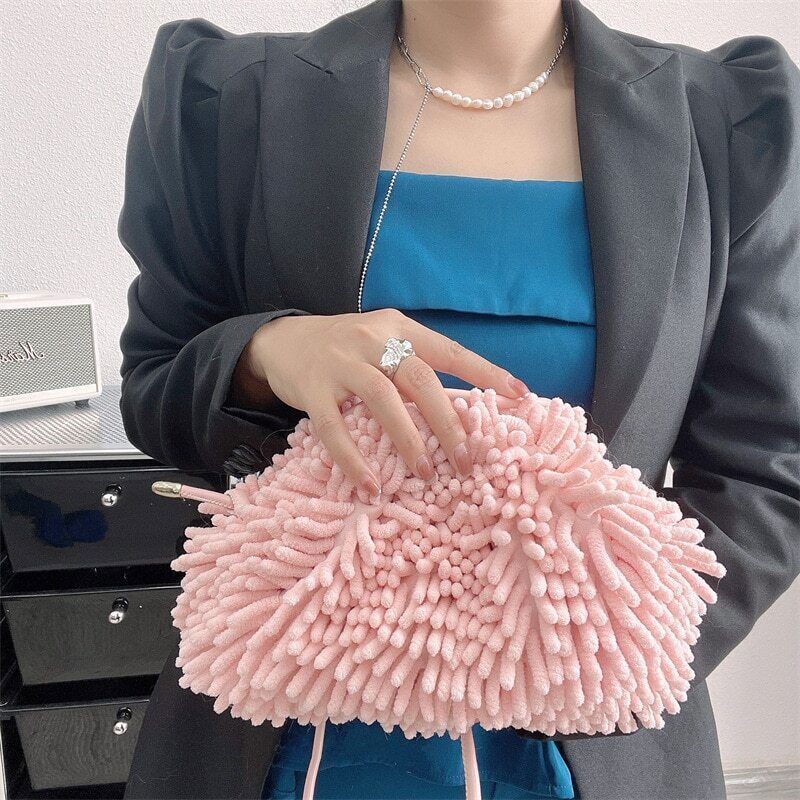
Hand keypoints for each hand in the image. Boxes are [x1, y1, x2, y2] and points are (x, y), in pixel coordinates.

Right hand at [238, 308, 529, 496]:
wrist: (282, 338)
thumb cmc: (346, 349)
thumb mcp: (383, 342)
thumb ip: (414, 365)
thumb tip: (463, 410)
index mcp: (399, 327)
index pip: (449, 350)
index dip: (485, 372)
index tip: (520, 395)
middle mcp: (373, 339)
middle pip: (420, 378)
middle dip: (448, 421)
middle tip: (467, 460)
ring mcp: (340, 361)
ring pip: (382, 399)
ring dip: (408, 439)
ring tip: (426, 473)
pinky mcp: (311, 386)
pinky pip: (334, 426)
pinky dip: (353, 458)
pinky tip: (369, 485)